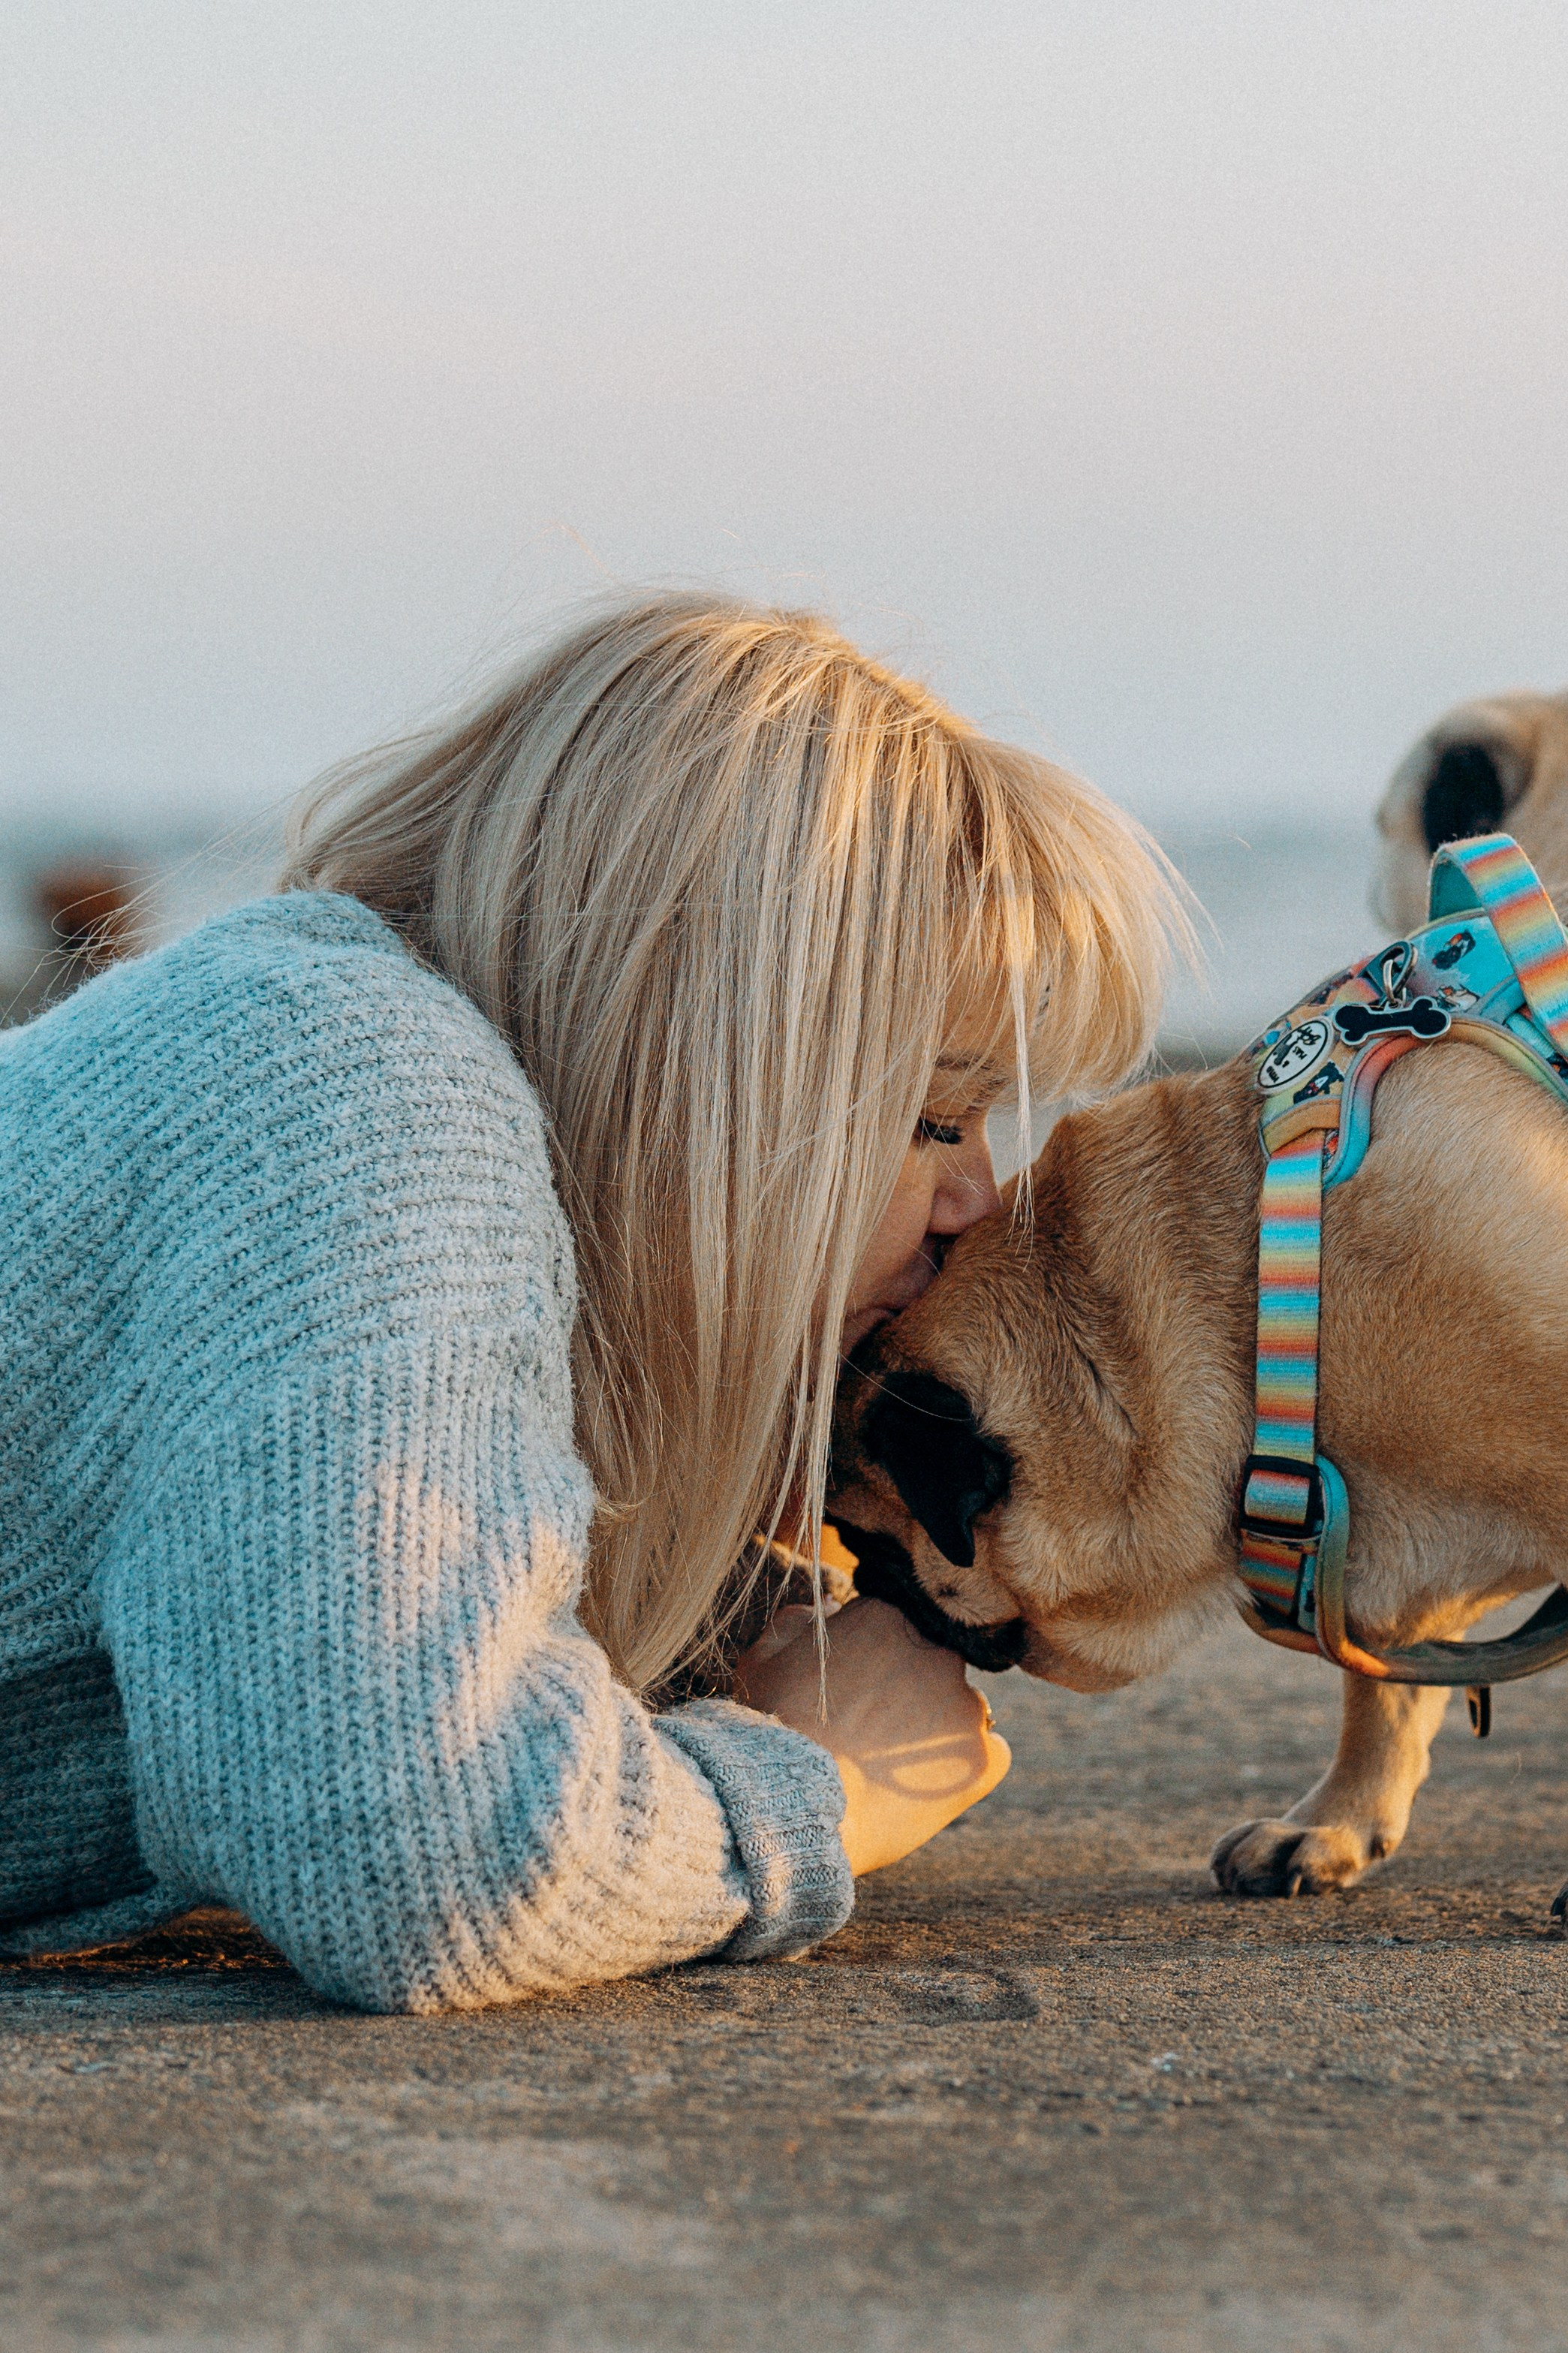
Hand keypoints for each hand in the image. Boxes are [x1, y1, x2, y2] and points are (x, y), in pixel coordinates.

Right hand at [734, 1596, 1011, 1874]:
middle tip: (872, 1735)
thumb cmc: (771, 1732)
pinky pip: (987, 1755)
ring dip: (935, 1730)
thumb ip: (796, 1623)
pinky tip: (923, 1787)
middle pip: (931, 1666)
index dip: (870, 1666)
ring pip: (960, 1710)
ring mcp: (966, 1704)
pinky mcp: (984, 1756)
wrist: (797, 1804)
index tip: (852, 1696)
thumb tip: (827, 1608)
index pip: (892, 1632)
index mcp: (886, 1616)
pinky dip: (963, 1770)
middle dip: (909, 1693)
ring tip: (891, 1769)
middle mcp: (936, 1651)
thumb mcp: (763, 1662)